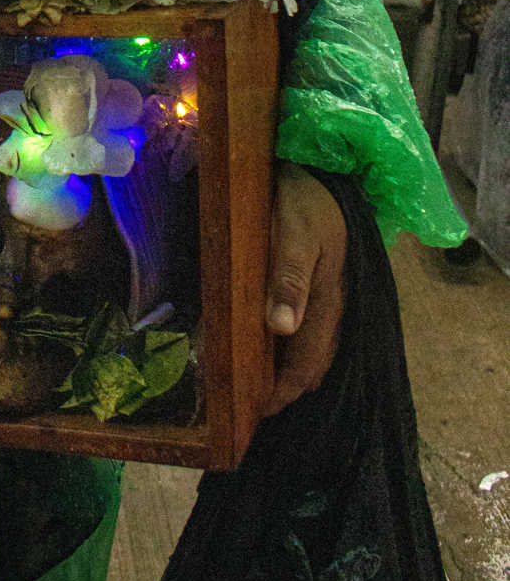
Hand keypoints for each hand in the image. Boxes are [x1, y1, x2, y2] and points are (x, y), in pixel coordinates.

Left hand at [264, 161, 346, 414]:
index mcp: (329, 302)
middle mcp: (334, 307)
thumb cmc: (304, 201)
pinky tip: (265, 343)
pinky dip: (288, 346)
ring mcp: (329, 296)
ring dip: (286, 369)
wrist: (322, 169)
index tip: (253, 411)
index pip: (308, 365)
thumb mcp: (293, 234)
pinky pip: (308, 327)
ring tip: (252, 381)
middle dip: (284, 389)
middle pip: (312, 364)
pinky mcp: (321, 283)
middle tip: (247, 403)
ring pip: (311, 348)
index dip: (282, 392)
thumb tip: (281, 330)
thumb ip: (289, 279)